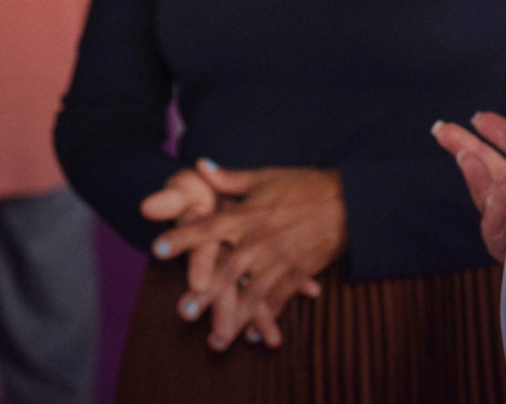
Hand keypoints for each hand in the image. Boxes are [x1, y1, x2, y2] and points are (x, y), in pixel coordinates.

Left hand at [144, 162, 339, 351]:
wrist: (349, 200)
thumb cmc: (303, 185)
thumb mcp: (265, 177)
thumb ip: (230, 178)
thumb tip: (200, 165)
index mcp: (249, 215)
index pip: (209, 227)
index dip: (183, 237)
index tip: (157, 249)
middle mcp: (261, 240)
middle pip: (228, 270)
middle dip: (206, 293)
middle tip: (183, 313)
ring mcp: (281, 259)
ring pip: (253, 293)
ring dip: (234, 317)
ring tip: (217, 339)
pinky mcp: (299, 273)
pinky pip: (280, 299)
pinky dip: (268, 318)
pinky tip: (255, 337)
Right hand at [431, 112, 505, 262]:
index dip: (502, 135)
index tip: (479, 117)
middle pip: (497, 173)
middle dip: (468, 150)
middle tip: (440, 129)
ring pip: (493, 202)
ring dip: (476, 178)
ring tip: (465, 155)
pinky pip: (503, 240)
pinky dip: (495, 222)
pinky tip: (494, 203)